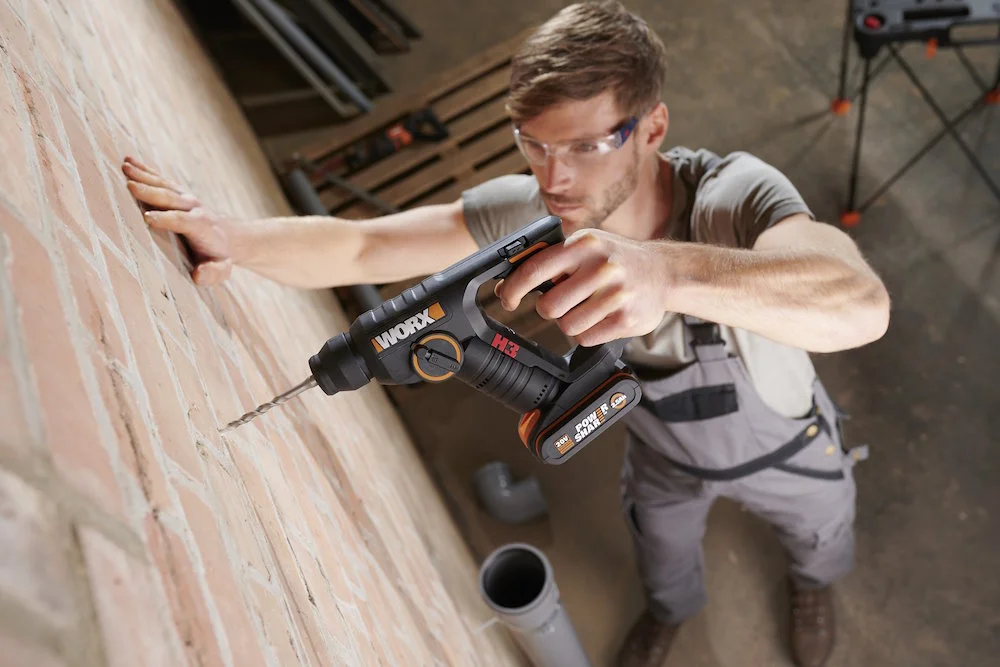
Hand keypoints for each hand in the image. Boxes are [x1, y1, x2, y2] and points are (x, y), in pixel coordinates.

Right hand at [121, 156, 235, 284]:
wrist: (228, 237)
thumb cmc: (218, 257)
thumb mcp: (221, 269)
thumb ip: (214, 272)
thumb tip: (199, 275)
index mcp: (200, 226)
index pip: (181, 221)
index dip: (166, 219)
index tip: (147, 218)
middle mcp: (193, 207)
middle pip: (169, 198)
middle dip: (150, 192)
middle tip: (129, 186)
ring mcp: (185, 197)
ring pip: (163, 185)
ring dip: (143, 175)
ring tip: (124, 167)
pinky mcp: (178, 192)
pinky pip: (160, 179)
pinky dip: (144, 170)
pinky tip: (127, 160)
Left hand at [496, 229, 670, 345]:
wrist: (663, 272)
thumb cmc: (616, 258)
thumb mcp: (586, 245)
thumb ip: (552, 260)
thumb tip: (510, 284)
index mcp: (585, 244)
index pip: (536, 269)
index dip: (515, 288)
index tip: (508, 299)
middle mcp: (602, 268)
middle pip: (550, 306)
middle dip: (549, 309)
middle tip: (560, 303)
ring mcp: (617, 295)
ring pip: (568, 326)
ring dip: (570, 322)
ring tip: (585, 308)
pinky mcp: (627, 320)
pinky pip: (587, 338)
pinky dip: (587, 332)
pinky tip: (600, 317)